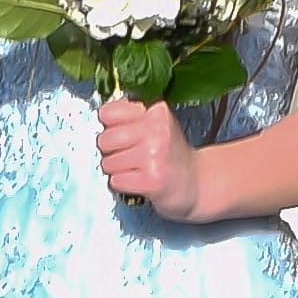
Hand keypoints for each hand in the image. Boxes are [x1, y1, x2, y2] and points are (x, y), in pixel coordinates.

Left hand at [97, 98, 201, 220]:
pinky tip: (137, 181)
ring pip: (108, 162)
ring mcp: (154, 156)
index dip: (109, 126)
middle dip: (110, 151)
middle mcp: (157, 130)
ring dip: (116, 170)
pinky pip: (115, 181)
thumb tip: (101, 115)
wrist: (196, 184)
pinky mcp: (151, 180)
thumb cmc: (171, 154)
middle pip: (104, 139)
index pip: (108, 113)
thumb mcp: (158, 125)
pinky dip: (121, 184)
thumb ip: (132, 115)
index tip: (120, 133)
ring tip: (134, 169)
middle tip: (127, 155)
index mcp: (157, 112)